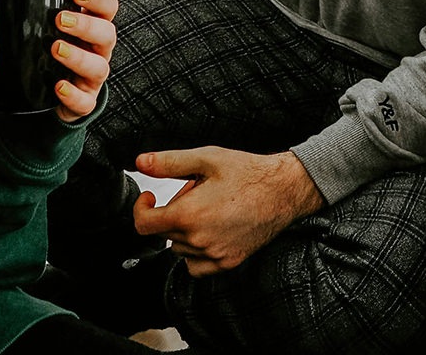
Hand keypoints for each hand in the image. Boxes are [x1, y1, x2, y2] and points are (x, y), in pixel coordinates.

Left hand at [52, 0, 117, 122]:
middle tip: (60, 19)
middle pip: (107, 35)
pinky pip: (86, 101)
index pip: (108, 8)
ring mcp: (93, 78)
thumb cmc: (52, 54)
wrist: (52, 92)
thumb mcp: (49, 29)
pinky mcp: (85, 101)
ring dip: (78, 56)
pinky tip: (58, 86)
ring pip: (99, 67)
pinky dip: (73, 94)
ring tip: (56, 48)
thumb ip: (36, 12)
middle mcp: (98, 51)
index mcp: (93, 29)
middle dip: (85, 25)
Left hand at [130, 147, 324, 275]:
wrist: (284, 190)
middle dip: (173, 212)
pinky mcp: (228, 262)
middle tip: (196, 193)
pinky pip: (196, 266)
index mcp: (189, 214)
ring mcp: (214, 254)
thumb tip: (141, 162)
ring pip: (180, 249)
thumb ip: (169, 162)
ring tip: (208, 209)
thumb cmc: (248, 173)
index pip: (145, 224)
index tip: (150, 199)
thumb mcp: (206, 159)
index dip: (142, 209)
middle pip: (165, 233)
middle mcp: (199, 239)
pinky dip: (195, 253)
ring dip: (184, 232)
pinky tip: (210, 232)